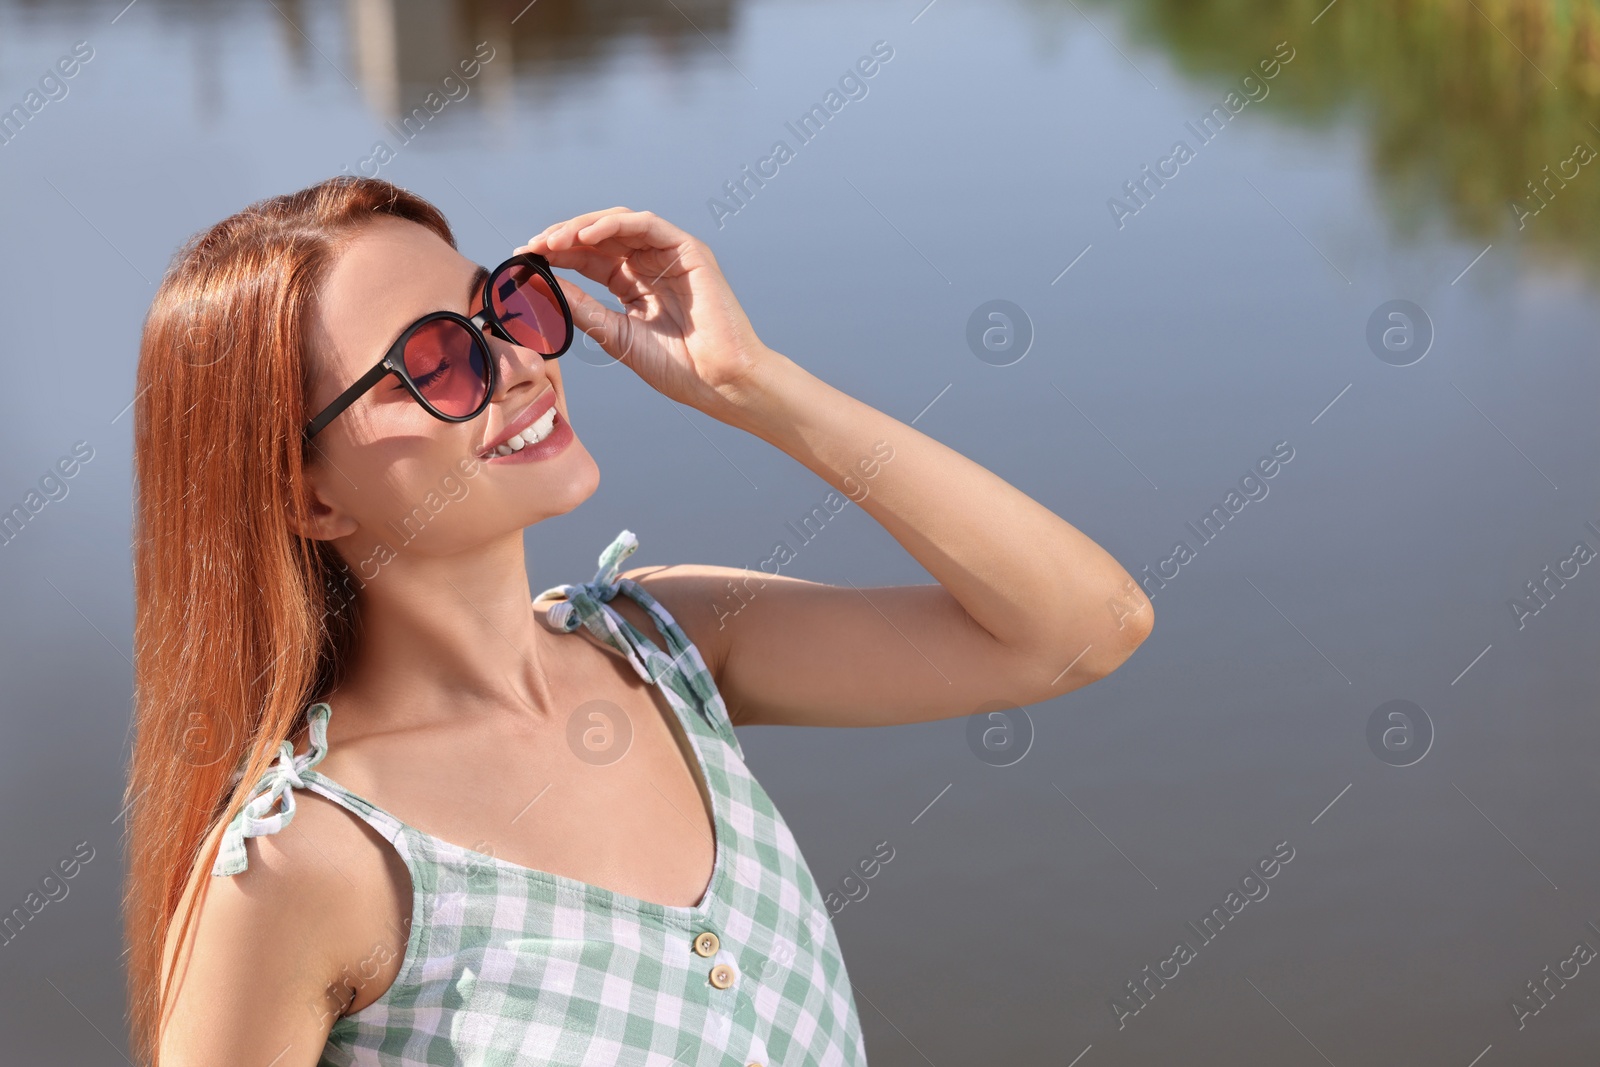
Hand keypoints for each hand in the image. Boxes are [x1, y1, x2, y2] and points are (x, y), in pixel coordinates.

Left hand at [516, 209, 772, 419]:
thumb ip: (583, 307)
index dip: (555, 255)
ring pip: (618, 224)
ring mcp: (669, 255)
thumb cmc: (677, 368)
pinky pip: (646, 225)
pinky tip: (585, 235)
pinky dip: (614, 224)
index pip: (588, 258)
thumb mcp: (615, 334)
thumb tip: (542, 286)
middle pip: (599, 237)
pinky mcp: (688, 250)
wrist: (719, 381)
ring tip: (552, 241)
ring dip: (581, 227)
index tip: (523, 260)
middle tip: (531, 248)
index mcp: (634, 284)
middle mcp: (650, 264)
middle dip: (561, 238)